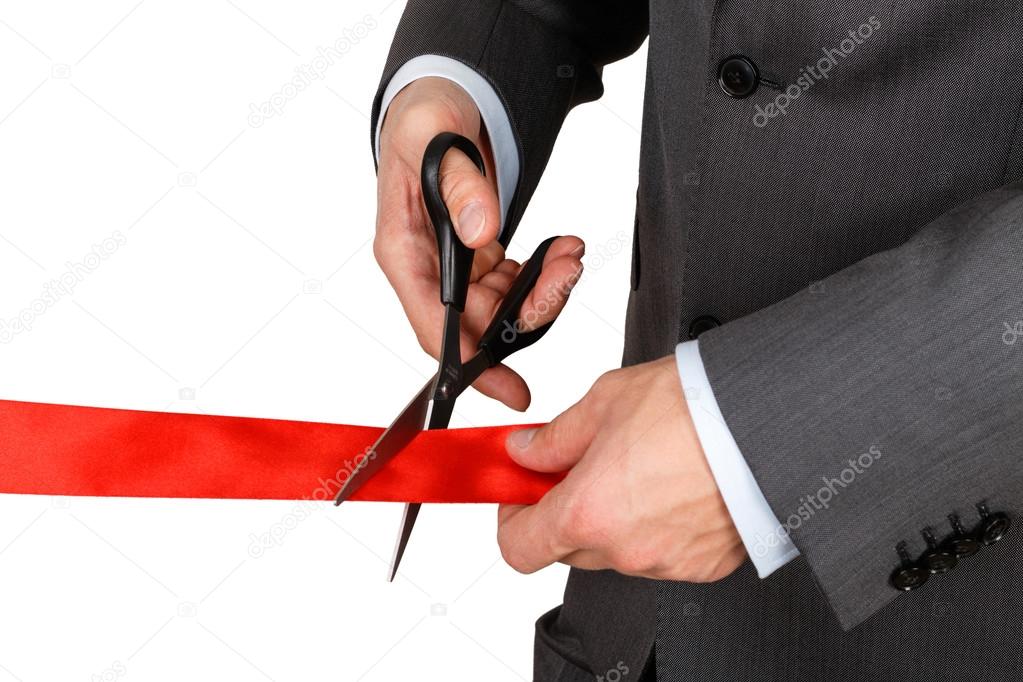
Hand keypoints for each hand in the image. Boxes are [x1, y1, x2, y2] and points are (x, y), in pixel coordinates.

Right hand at [375, 77, 583, 409]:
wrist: (439, 105)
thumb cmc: (424, 118)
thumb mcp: (435, 133)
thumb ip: (459, 184)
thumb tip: (479, 231)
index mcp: (401, 250)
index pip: (432, 325)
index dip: (469, 364)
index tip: (510, 389)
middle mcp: (423, 268)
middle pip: (476, 322)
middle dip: (528, 310)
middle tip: (567, 276)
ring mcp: (450, 267)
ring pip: (499, 309)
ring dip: (542, 290)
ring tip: (570, 255)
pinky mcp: (473, 259)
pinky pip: (511, 286)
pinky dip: (541, 274)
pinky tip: (562, 250)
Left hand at [497, 356, 746, 580]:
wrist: (765, 422)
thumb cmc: (693, 408)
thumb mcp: (604, 402)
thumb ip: (554, 437)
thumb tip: (526, 452)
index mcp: (588, 513)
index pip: (519, 548)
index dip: (513, 519)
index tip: (520, 494)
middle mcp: (624, 550)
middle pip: (567, 549)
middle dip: (566, 511)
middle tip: (581, 468)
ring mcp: (666, 563)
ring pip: (617, 551)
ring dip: (614, 520)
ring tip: (641, 469)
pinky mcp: (703, 566)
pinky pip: (662, 554)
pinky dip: (657, 528)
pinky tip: (674, 488)